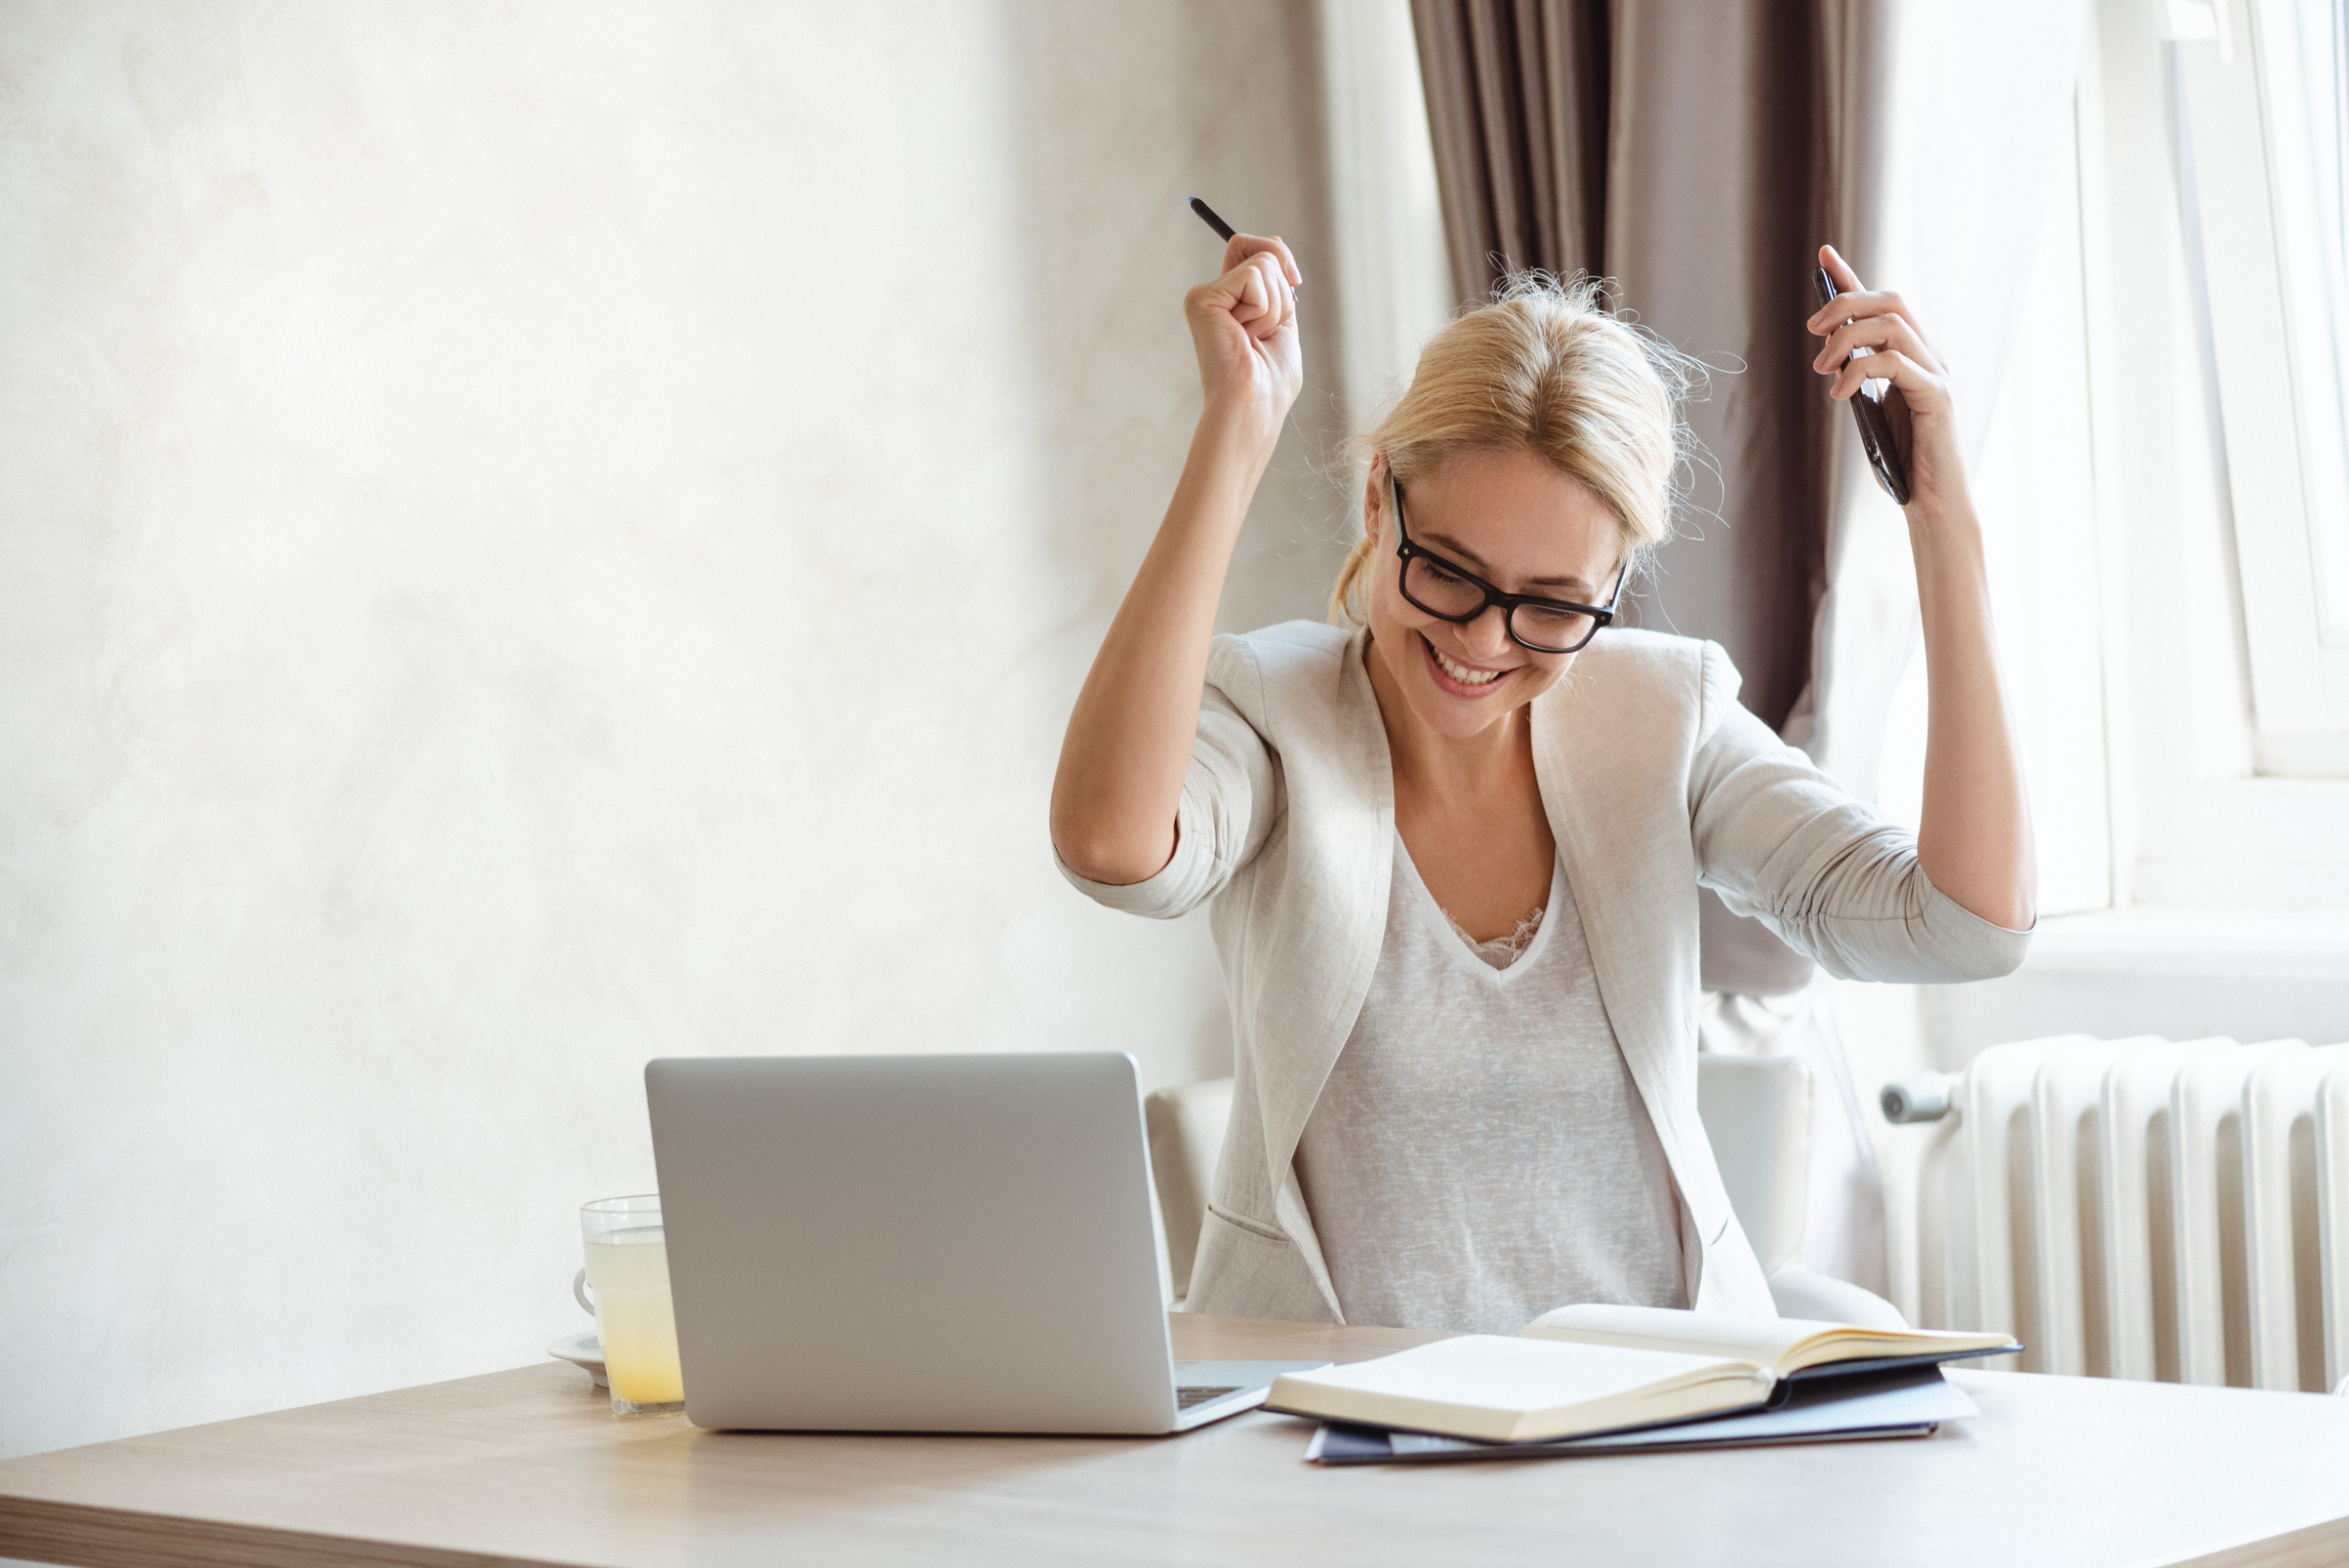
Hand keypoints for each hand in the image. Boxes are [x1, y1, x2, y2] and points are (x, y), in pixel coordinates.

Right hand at [1183, 233, 1302, 453]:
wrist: (1255, 407)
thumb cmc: (1270, 380)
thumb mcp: (1283, 320)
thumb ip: (1278, 283)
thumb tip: (1275, 244)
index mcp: (1230, 299)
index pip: (1253, 248)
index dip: (1280, 256)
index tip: (1295, 282)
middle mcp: (1213, 294)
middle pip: (1262, 250)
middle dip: (1282, 291)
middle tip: (1265, 331)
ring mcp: (1204, 295)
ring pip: (1263, 264)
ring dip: (1275, 307)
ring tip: (1254, 338)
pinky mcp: (1201, 299)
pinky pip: (1253, 277)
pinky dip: (1264, 308)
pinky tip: (1245, 336)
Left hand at [1805, 243, 1966, 516]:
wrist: (1931, 500)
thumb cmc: (1900, 457)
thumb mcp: (1869, 406)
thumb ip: (1858, 374)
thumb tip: (1830, 346)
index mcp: (1912, 354)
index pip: (1883, 303)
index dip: (1852, 277)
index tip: (1823, 256)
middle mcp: (1930, 355)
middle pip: (1891, 301)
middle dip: (1846, 305)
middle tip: (1812, 330)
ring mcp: (1937, 373)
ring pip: (1893, 325)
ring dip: (1848, 339)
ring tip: (1823, 370)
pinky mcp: (1938, 397)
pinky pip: (1898, 363)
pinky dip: (1862, 370)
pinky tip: (1840, 394)